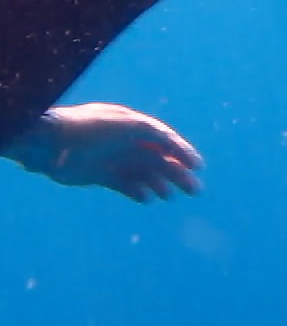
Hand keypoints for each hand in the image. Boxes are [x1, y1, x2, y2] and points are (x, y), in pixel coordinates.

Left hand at [8, 103, 202, 201]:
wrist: (51, 144)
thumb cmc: (91, 129)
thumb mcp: (130, 126)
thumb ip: (156, 137)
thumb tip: (178, 148)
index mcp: (135, 126)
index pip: (165, 140)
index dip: (183, 152)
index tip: (197, 166)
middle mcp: (126, 142)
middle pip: (159, 159)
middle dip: (178, 173)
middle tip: (194, 190)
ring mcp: (114, 159)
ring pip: (145, 173)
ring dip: (161, 184)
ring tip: (171, 196)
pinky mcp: (101, 175)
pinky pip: (126, 185)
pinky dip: (138, 192)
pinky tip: (148, 199)